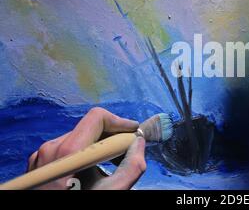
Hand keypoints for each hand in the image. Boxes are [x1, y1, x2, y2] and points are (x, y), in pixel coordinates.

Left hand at [27, 107, 146, 189]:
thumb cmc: (80, 206)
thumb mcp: (111, 192)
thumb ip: (132, 167)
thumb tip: (139, 145)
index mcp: (68, 152)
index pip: (98, 117)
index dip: (120, 123)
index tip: (134, 134)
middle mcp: (51, 148)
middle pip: (89, 127)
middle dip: (112, 137)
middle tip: (127, 153)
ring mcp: (41, 156)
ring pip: (78, 139)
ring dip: (98, 148)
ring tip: (109, 167)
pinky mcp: (37, 164)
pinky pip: (65, 150)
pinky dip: (83, 156)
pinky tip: (90, 174)